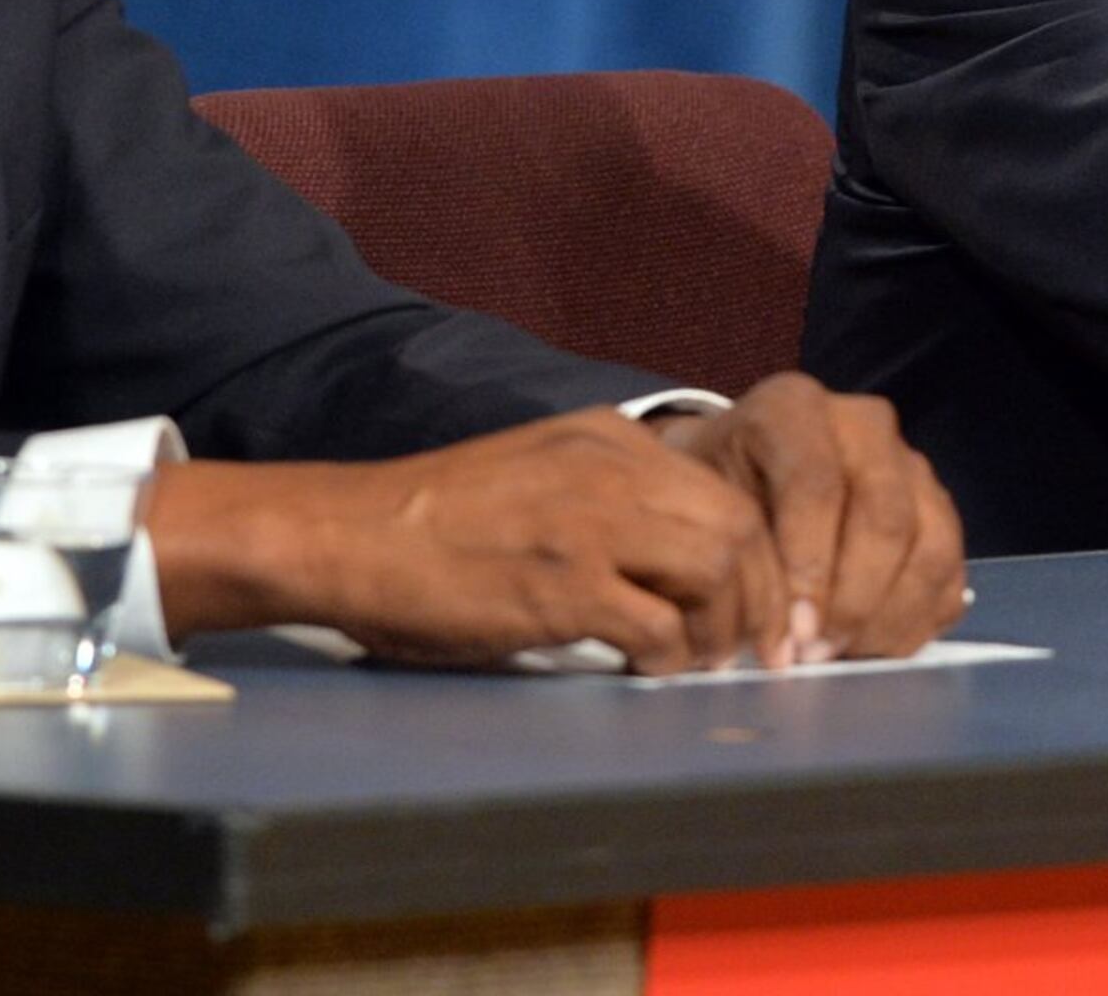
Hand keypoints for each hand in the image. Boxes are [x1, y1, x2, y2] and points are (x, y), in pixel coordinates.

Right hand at [144, 407, 792, 672]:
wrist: (348, 534)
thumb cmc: (436, 519)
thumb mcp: (540, 471)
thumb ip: (610, 496)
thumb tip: (677, 561)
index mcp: (609, 438)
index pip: (726, 493)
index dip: (758, 559)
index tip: (756, 607)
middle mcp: (611, 469)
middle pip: (740, 530)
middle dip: (759, 599)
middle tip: (748, 650)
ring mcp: (590, 526)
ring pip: (717, 571)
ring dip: (719, 630)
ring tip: (694, 662)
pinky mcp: (563, 586)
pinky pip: (658, 627)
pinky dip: (668, 657)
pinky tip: (645, 670)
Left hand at [658, 373, 968, 662]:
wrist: (742, 471)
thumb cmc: (718, 492)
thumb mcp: (706, 507)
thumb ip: (738, 558)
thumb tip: (774, 638)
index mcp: (794, 408)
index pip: (817, 485)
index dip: (809, 566)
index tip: (791, 632)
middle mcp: (865, 425)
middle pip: (886, 516)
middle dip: (854, 600)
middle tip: (817, 654)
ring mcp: (911, 466)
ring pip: (931, 545)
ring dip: (890, 617)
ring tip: (844, 656)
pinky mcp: (938, 510)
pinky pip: (950, 572)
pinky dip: (919, 621)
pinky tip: (872, 649)